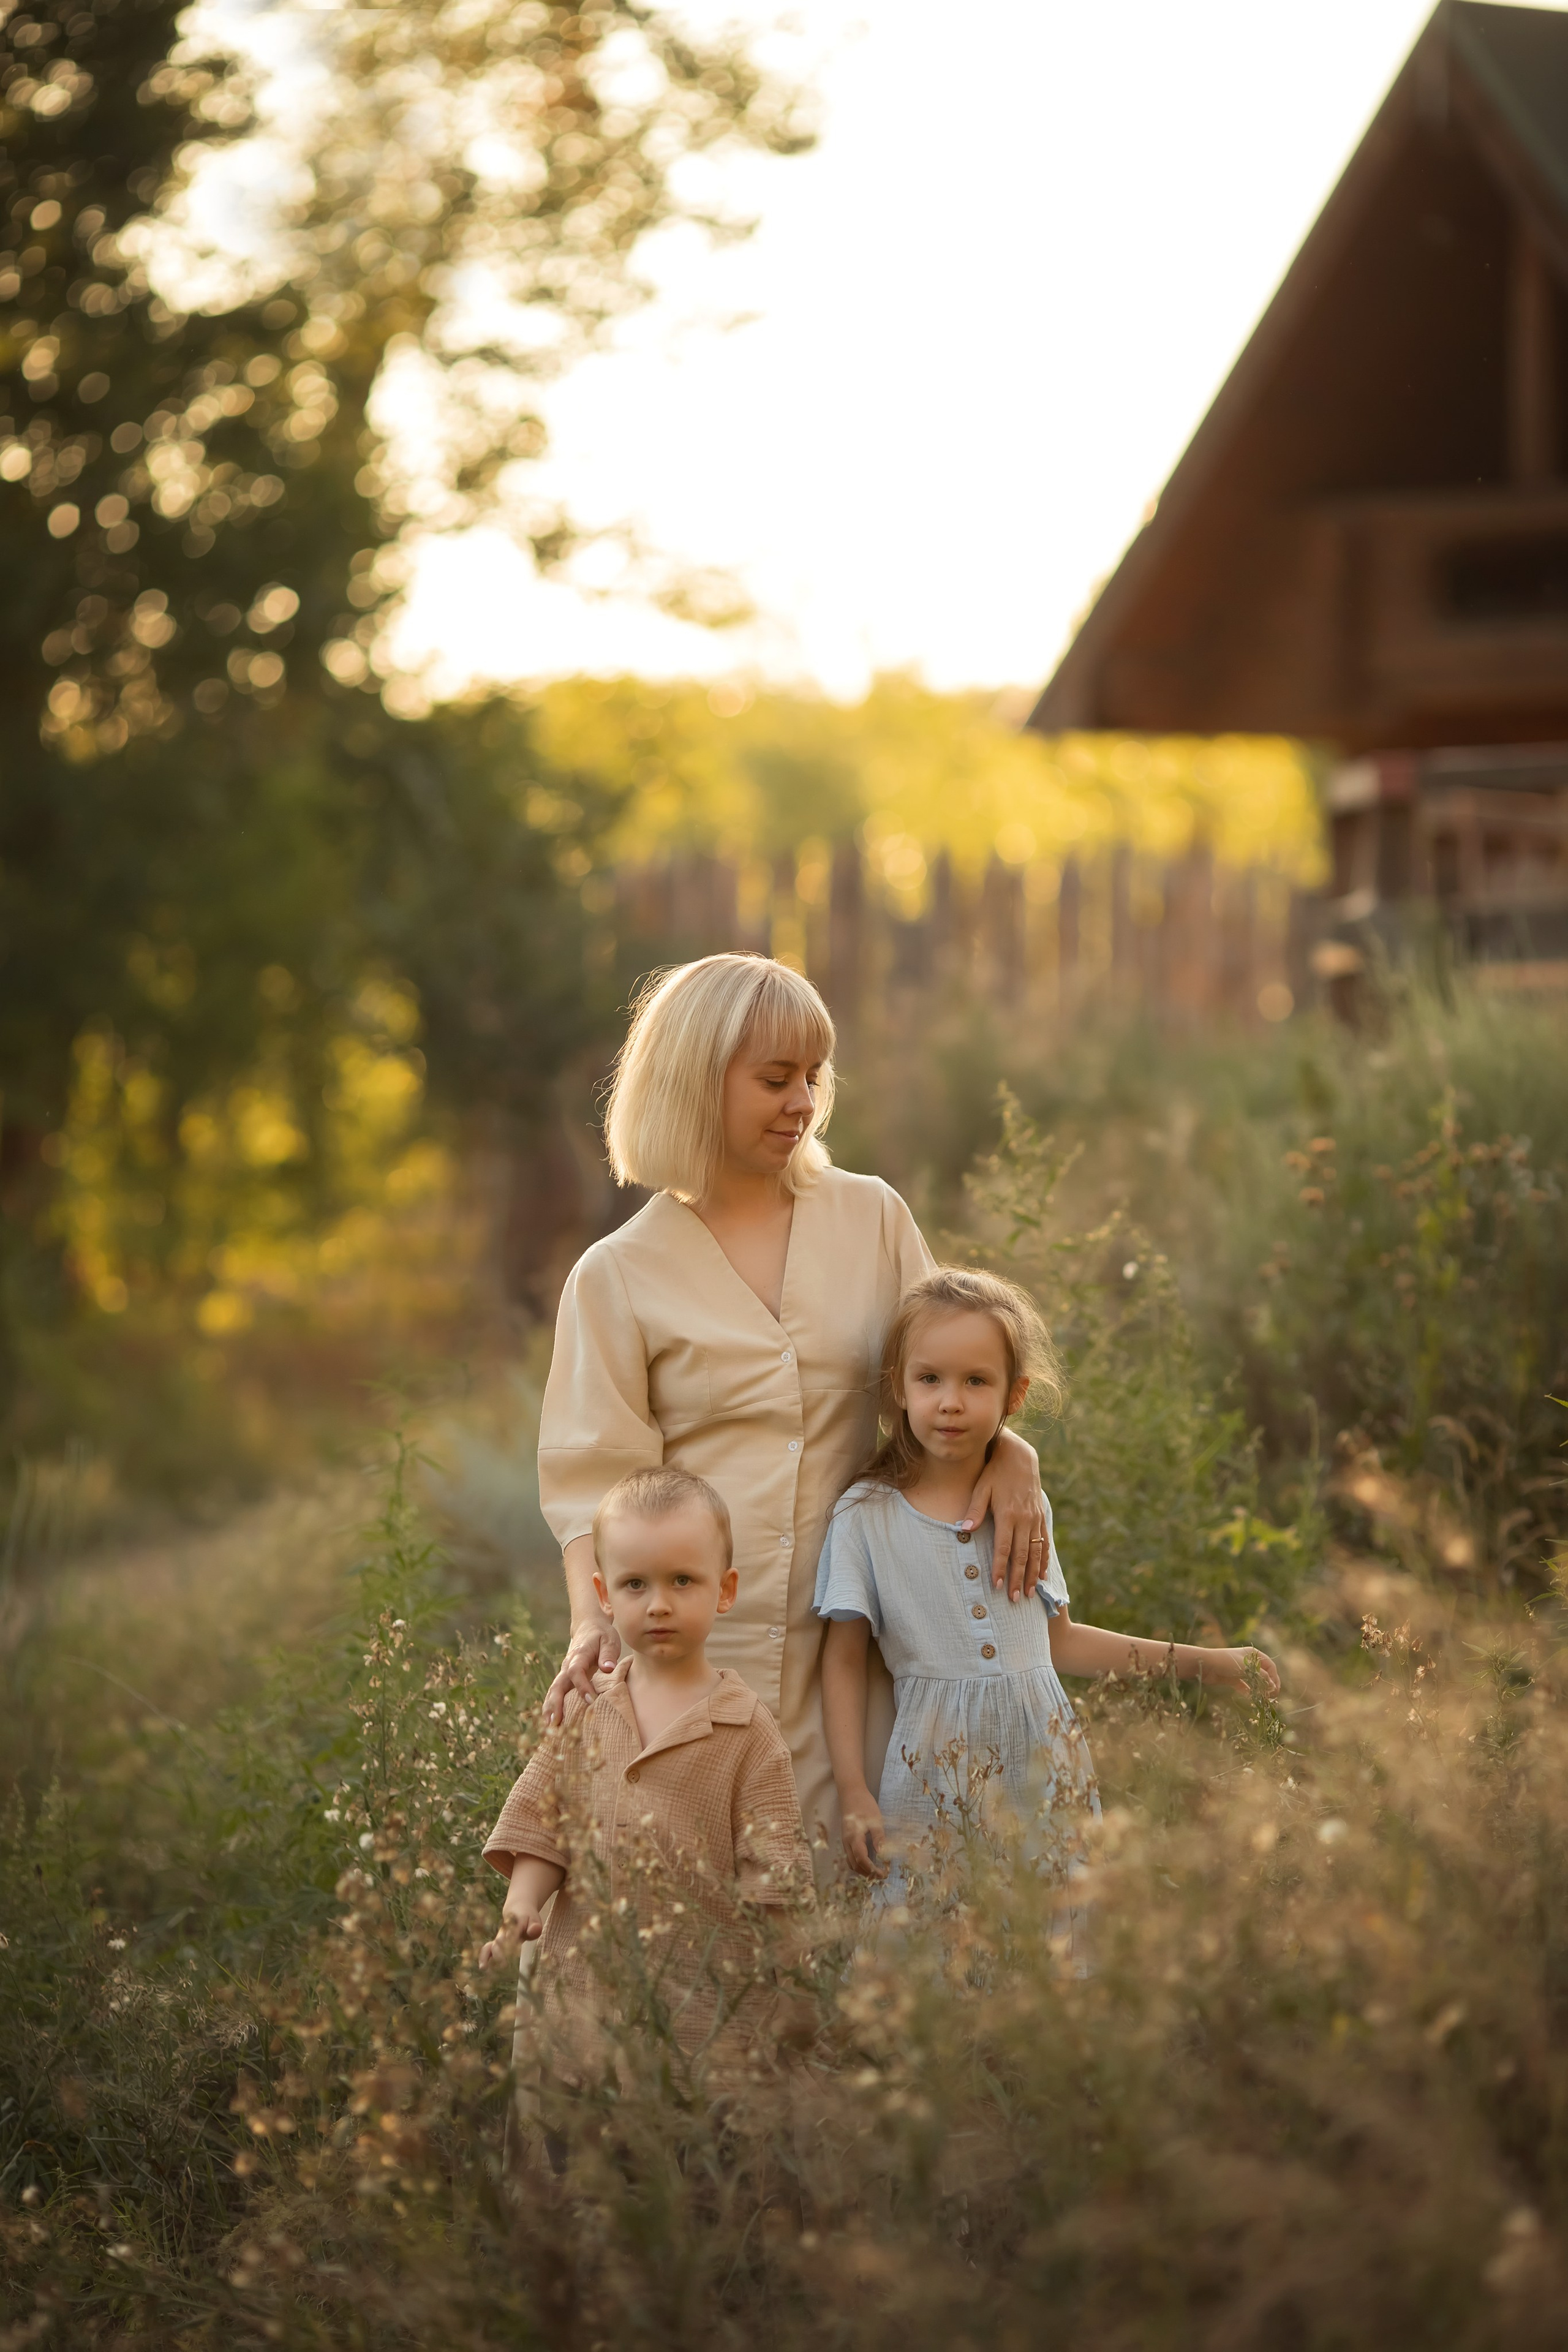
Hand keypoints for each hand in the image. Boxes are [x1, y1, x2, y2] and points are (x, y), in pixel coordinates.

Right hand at [479, 1893, 546, 1969]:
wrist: (518, 1908)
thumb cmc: (528, 1918)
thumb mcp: (534, 1920)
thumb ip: (534, 1927)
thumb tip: (535, 1930)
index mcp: (515, 1926)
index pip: (512, 1935)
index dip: (511, 1944)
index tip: (512, 1955)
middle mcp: (504, 1932)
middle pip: (498, 1942)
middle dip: (499, 1954)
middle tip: (503, 1966)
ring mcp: (498, 1938)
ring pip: (490, 1946)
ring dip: (487, 1956)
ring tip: (484, 1968)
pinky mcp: (495, 1943)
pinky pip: (487, 1949)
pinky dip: (483, 1957)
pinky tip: (482, 1968)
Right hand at [542, 1618, 619, 1725]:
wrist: (588, 1627)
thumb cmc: (601, 1635)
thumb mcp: (609, 1640)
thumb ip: (608, 1654)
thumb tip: (607, 1669)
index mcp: (579, 1655)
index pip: (576, 1671)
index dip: (582, 1686)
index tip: (591, 1700)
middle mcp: (567, 1665)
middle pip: (558, 1684)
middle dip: (556, 1703)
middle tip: (556, 1722)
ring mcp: (563, 1673)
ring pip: (553, 1691)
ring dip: (550, 1708)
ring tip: (549, 1727)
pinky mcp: (564, 1679)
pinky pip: (555, 1694)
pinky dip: (551, 1708)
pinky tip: (550, 1723)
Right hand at [841, 1788, 887, 1881]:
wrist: (851, 1793)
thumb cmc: (864, 1804)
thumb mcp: (875, 1820)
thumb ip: (879, 1838)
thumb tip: (883, 1855)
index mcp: (854, 1838)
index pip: (862, 1860)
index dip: (872, 1870)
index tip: (884, 1874)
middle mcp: (847, 1843)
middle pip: (855, 1865)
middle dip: (867, 1873)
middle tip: (882, 1875)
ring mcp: (845, 1841)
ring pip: (851, 1862)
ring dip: (862, 1870)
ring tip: (876, 1871)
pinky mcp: (846, 1839)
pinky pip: (850, 1857)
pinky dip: (859, 1863)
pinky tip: (869, 1862)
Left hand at [964, 1426, 1046, 1600]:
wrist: (1019, 1457)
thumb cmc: (995, 1472)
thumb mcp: (982, 1487)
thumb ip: (975, 1509)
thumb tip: (965, 1529)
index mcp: (1008, 1514)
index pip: (1003, 1547)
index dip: (1000, 1567)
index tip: (997, 1585)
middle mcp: (1024, 1519)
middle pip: (1021, 1555)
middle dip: (1018, 1578)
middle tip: (1015, 1599)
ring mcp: (1035, 1518)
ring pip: (1035, 1552)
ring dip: (1032, 1574)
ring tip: (1030, 1593)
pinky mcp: (1040, 1516)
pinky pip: (1044, 1542)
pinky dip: (1044, 1559)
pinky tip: (1043, 1574)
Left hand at [1205, 1645, 1280, 1697]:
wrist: (1204, 1664)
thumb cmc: (1226, 1662)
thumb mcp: (1245, 1668)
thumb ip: (1260, 1676)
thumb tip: (1272, 1686)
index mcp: (1253, 1654)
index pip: (1270, 1666)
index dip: (1274, 1677)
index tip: (1275, 1689)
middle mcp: (1248, 1661)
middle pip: (1264, 1674)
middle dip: (1268, 1685)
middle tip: (1271, 1696)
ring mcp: (1241, 1670)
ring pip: (1255, 1681)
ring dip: (1259, 1689)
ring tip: (1263, 1699)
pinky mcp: (1233, 1678)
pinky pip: (1244, 1686)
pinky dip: (1249, 1692)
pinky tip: (1251, 1699)